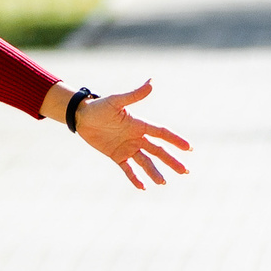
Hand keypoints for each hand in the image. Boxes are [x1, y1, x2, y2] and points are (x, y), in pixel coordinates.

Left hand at [48, 80, 191, 189]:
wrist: (81, 117)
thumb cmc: (99, 107)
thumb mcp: (116, 101)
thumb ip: (134, 95)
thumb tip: (151, 82)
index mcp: (139, 124)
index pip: (161, 133)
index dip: (175, 140)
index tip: (189, 148)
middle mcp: (136, 137)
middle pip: (158, 151)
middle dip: (171, 161)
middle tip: (185, 171)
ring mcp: (127, 147)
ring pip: (145, 162)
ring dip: (154, 172)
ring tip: (163, 183)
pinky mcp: (116, 155)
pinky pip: (128, 169)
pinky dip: (135, 178)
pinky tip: (143, 187)